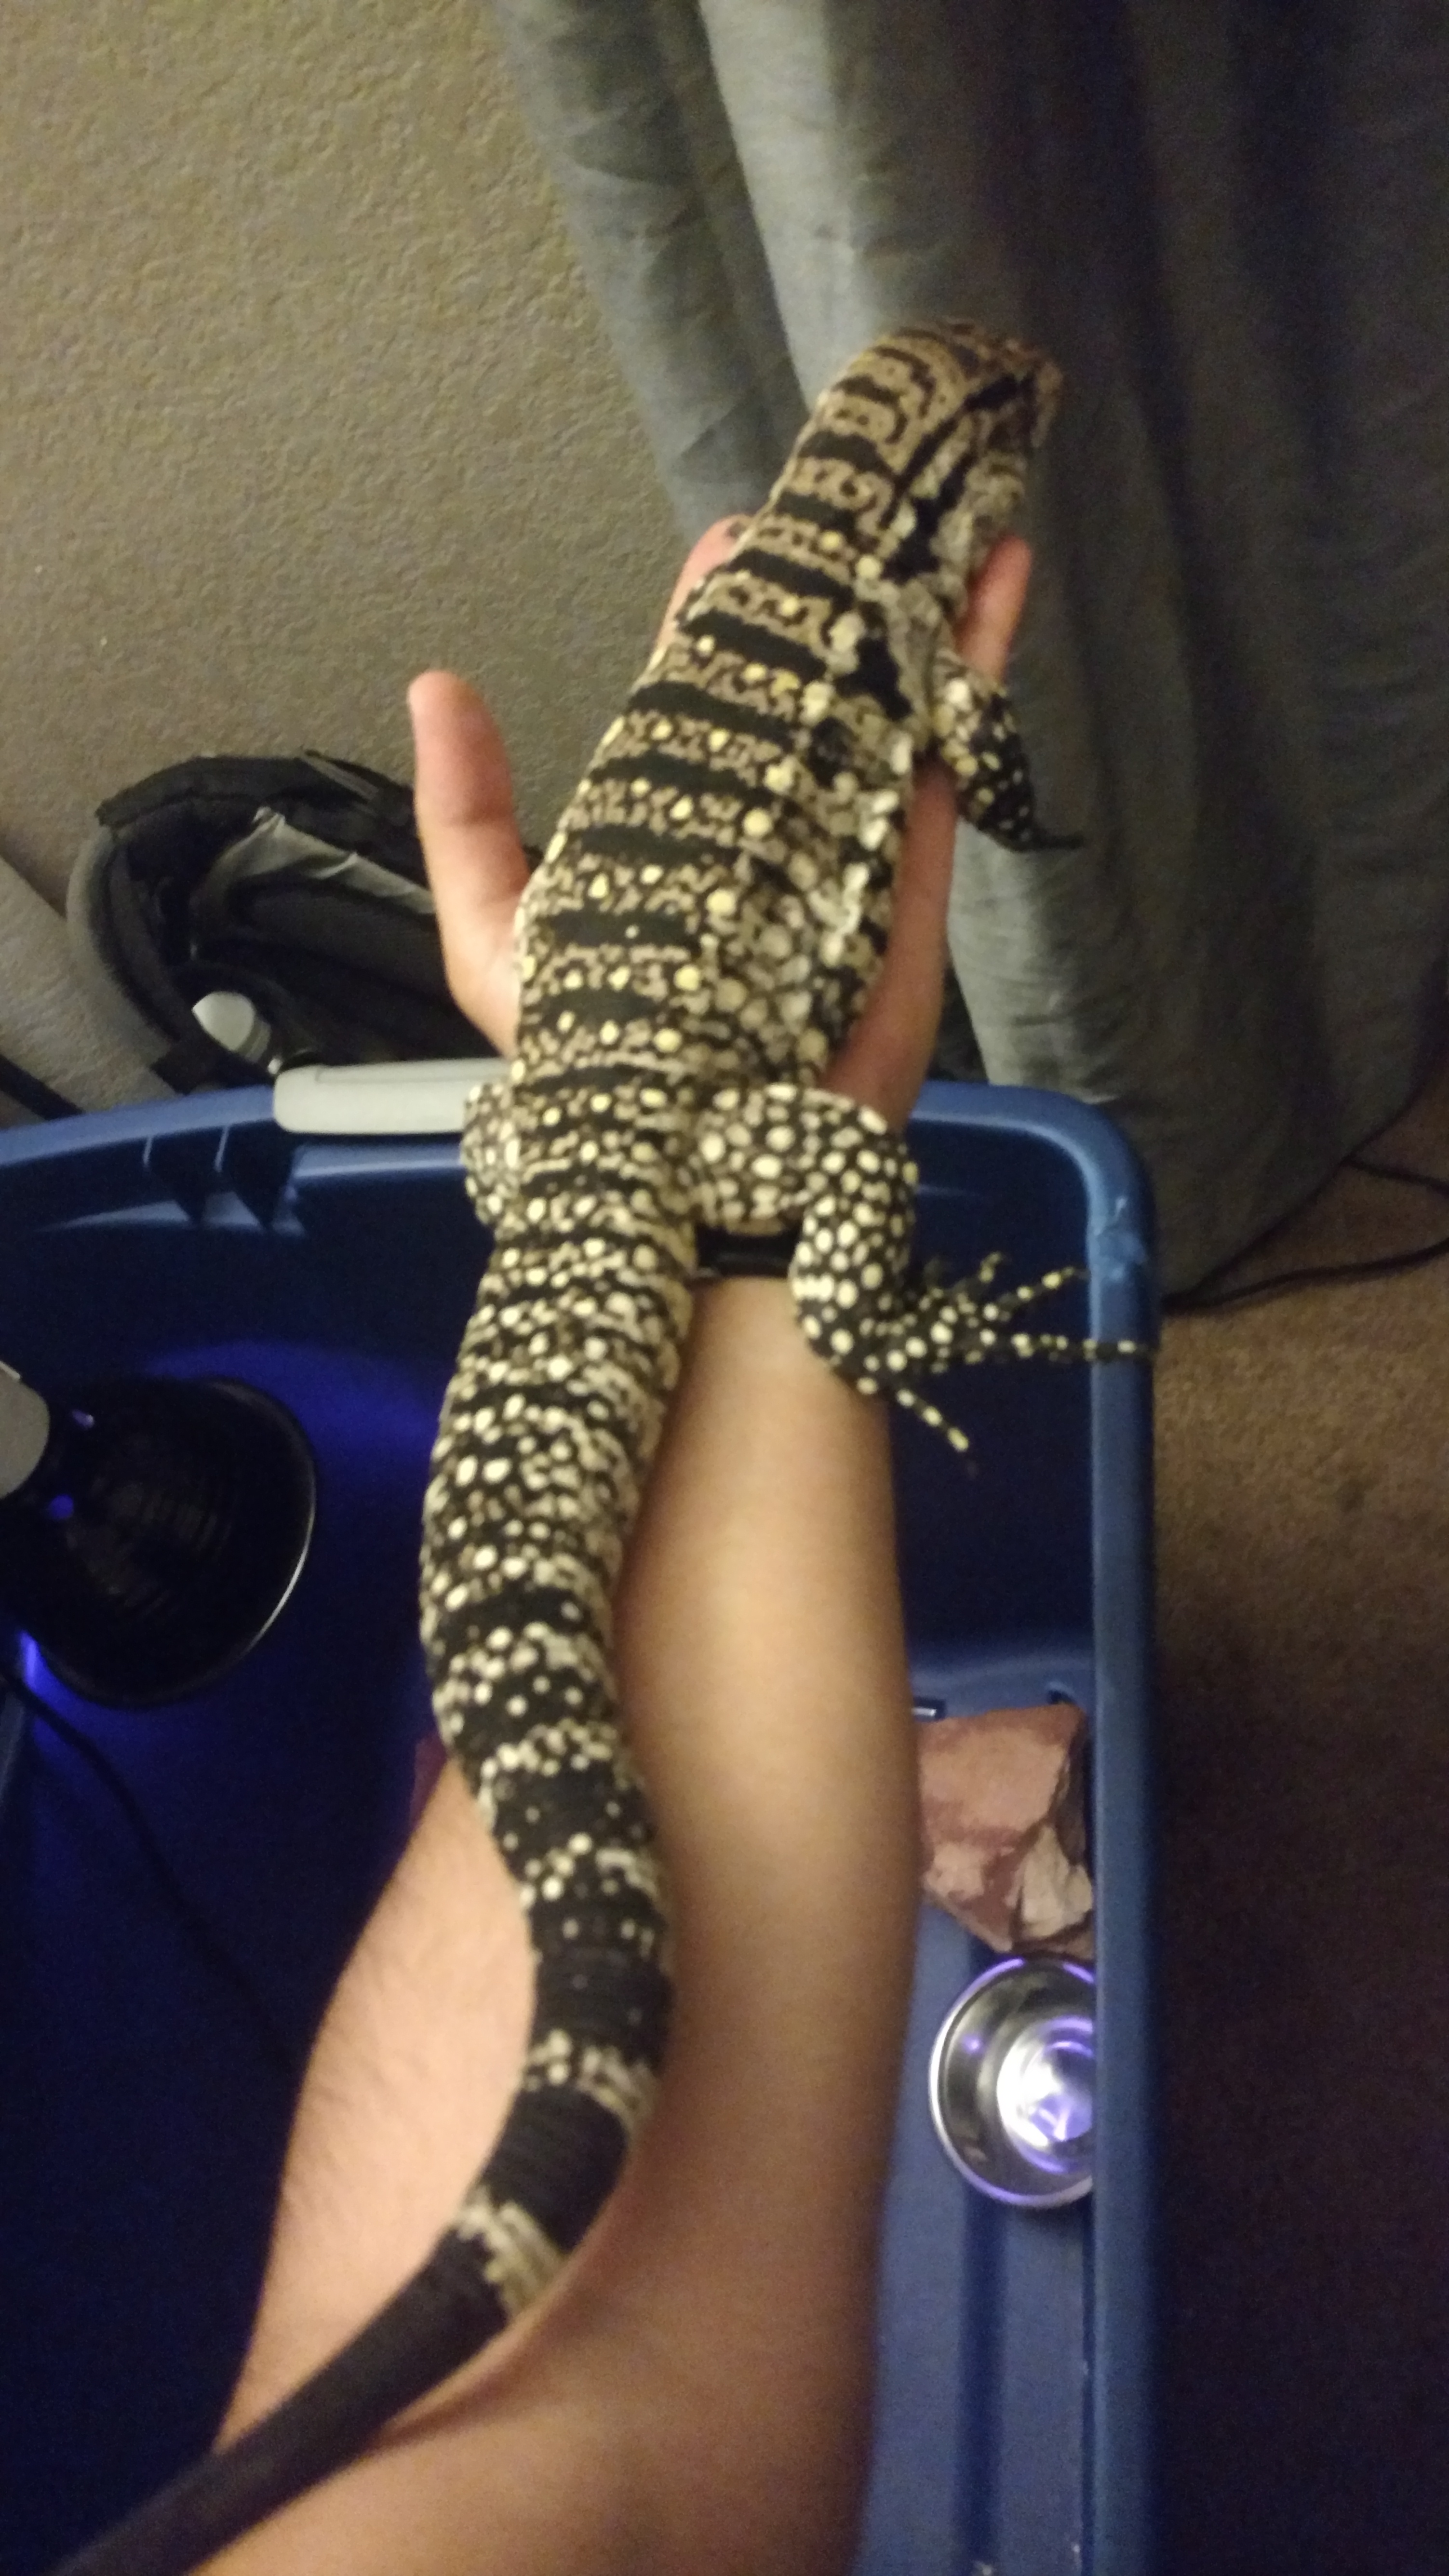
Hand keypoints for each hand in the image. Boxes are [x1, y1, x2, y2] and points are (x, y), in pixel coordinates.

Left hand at [408, 526, 1031, 1126]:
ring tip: (938, 505)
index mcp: (676, 819)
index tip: (728, 544)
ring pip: (888, 691)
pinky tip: (998, 573)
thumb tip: (436, 683)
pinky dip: (981, 657)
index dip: (714, 617)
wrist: (703, 1161)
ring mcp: (846, 831)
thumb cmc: (592, 1058)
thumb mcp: (494, 932)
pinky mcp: (911, 861)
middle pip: (802, 677)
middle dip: (823, 591)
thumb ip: (464, 817)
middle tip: (839, 503)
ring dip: (917, 596)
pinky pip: (950, 745)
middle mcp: (765, 813)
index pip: (699, 693)